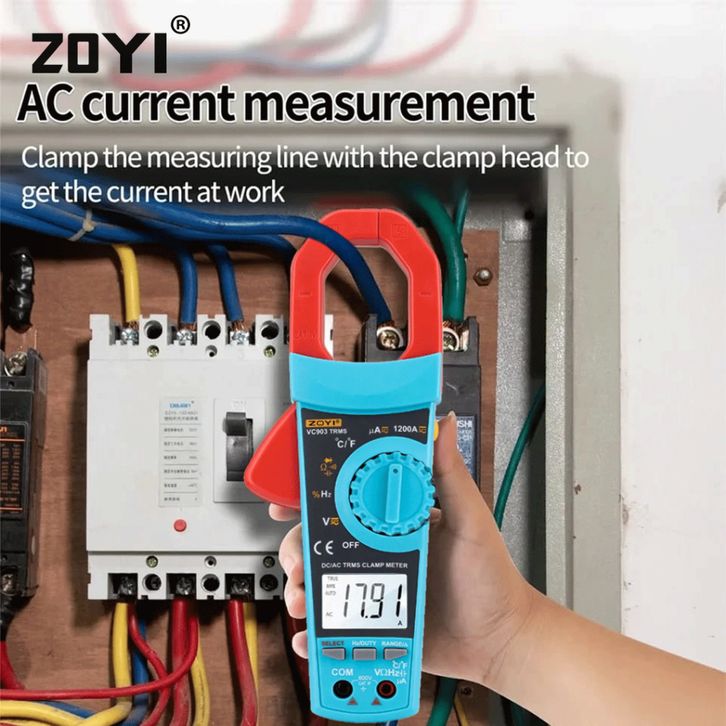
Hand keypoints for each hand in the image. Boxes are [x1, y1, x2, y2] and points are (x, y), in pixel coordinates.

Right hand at [270, 412, 535, 685]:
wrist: (499, 644)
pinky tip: (312, 636)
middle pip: (323, 541)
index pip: (347, 501)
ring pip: (323, 581)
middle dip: (298, 549)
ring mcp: (376, 587)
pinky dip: (318, 631)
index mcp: (396, 522)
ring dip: (301, 589)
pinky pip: (337, 624)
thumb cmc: (492, 580)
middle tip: (298, 563)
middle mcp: (380, 551)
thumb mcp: (471, 522)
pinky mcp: (376, 621)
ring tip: (304, 602)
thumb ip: (451, 477)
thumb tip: (441, 426)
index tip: (288, 501)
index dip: (313, 499)